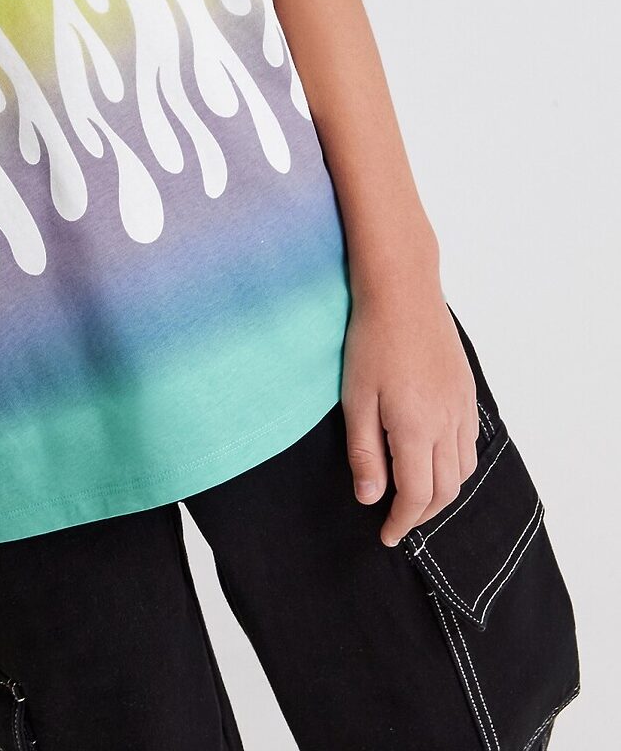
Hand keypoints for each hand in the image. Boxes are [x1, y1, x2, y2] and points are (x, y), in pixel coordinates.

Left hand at [341, 287, 479, 547]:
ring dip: (442, 492)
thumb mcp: (355, 398)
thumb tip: (371, 499)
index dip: (401, 522)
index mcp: (416, 429)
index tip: (385, 535)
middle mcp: (447, 424)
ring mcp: (461, 407)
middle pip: (445, 491)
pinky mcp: (466, 391)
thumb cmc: (371, 340)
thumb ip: (364, 452)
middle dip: (421, 514)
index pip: (416, 496)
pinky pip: (470, 443)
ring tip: (415, 496)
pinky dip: (456, 464)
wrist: (402, 291)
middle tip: (397, 521)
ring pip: (463, 470)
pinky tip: (436, 459)